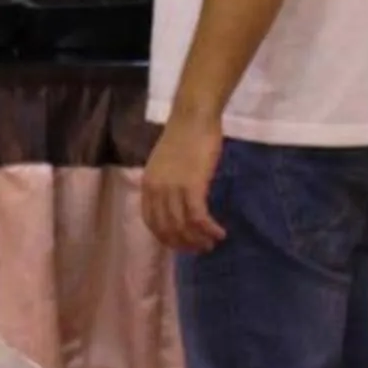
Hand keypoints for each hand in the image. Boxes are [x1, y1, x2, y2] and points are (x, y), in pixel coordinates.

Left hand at [142, 111, 226, 252]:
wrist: (193, 118)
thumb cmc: (184, 138)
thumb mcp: (166, 165)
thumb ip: (166, 185)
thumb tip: (176, 206)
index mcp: (147, 185)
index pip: (151, 222)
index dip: (166, 238)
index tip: (181, 245)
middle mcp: (156, 190)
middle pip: (166, 229)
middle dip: (184, 244)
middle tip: (200, 249)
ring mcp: (172, 189)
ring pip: (183, 226)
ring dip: (198, 239)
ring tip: (211, 243)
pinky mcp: (192, 186)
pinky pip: (198, 217)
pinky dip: (208, 229)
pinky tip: (219, 233)